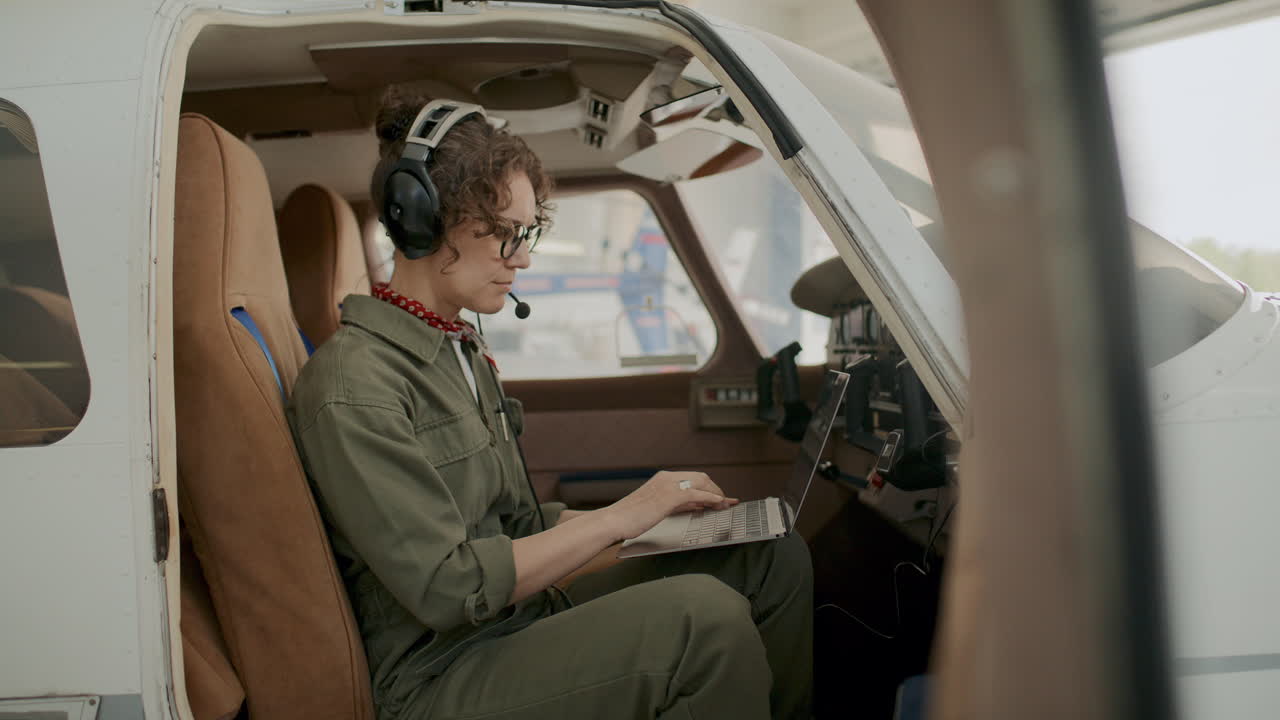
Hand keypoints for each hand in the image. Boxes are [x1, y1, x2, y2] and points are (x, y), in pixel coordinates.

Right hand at [600, 471, 737, 541]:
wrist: (613, 521)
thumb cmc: (630, 519)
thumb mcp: (656, 508)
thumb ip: (676, 504)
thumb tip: (696, 504)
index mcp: (662, 479)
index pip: (691, 478)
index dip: (708, 486)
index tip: (719, 496)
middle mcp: (666, 478)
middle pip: (700, 477)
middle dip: (715, 488)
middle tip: (725, 501)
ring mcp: (668, 485)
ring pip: (701, 483)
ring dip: (716, 493)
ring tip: (725, 504)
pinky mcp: (669, 496)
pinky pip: (697, 494)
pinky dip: (711, 498)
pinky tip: (718, 504)